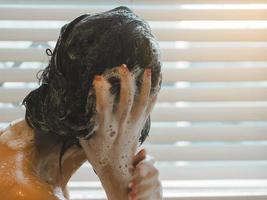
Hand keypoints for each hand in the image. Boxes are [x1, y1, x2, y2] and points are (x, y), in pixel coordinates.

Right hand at [79, 64, 159, 198]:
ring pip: (142, 103)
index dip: (101, 93)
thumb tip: (79, 105)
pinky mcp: (141, 125)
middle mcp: (122, 126)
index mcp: (106, 130)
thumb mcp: (86, 140)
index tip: (97, 78)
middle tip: (122, 67)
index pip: (104, 108)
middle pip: (127, 102)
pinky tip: (154, 83)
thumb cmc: (98, 155)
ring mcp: (134, 125)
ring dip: (144, 86)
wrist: (118, 171)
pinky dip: (153, 94)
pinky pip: (149, 108)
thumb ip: (84, 123)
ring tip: (147, 70)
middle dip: (126, 83)